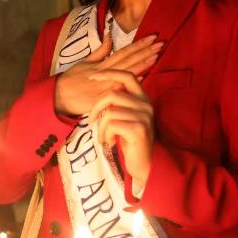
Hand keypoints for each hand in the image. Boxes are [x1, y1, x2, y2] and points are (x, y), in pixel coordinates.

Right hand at [53, 33, 162, 116]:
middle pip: (129, 60)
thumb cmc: (71, 79)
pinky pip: (118, 89)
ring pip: (126, 73)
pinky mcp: (102, 98)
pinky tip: (143, 77)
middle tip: (161, 43)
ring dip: (142, 64)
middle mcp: (106, 73)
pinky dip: (130, 83)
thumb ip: (100, 51)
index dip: (139, 44)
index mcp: (103, 64)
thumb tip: (109, 36)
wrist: (59, 96)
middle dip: (146, 51)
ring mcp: (105, 85)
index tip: (152, 37)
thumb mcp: (85, 62)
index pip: (124, 51)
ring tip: (156, 55)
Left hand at [89, 71, 154, 188]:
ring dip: (100, 127)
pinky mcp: (138, 129)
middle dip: (96, 108)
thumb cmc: (131, 140)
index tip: (92, 77)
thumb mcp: (125, 118)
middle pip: (112, 94)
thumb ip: (120, 103)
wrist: (144, 164)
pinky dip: (105, 135)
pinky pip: (111, 125)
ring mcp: (144, 117)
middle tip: (91, 121)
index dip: (109, 73)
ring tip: (102, 137)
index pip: (127, 76)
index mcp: (143, 98)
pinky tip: (109, 142)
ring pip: (109, 112)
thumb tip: (111, 87)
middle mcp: (146, 105)